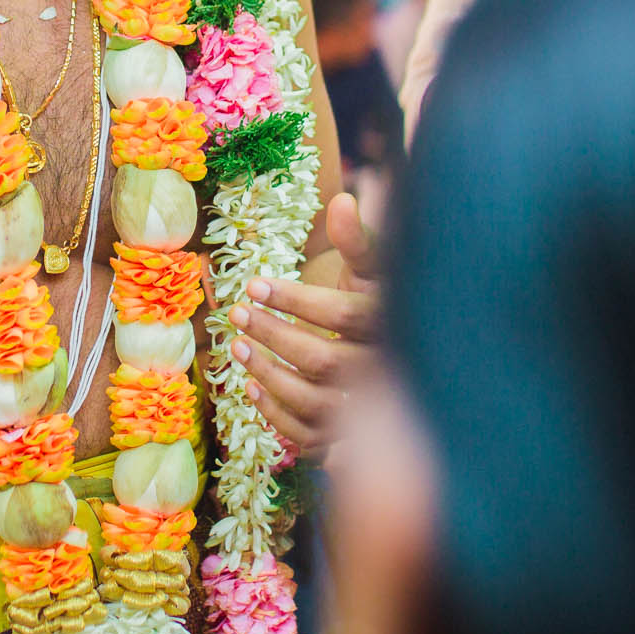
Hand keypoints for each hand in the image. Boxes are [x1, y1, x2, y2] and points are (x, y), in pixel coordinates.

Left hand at [229, 192, 381, 455]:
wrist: (399, 348)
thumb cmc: (377, 298)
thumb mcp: (373, 267)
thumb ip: (357, 238)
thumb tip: (343, 198)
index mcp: (391, 325)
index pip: (342, 316)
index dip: (296, 300)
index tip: (253, 283)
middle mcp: (384, 372)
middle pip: (325, 362)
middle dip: (273, 335)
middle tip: (237, 313)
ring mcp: (368, 409)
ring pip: (315, 402)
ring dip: (268, 374)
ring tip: (235, 346)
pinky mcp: (349, 435)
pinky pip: (309, 435)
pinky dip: (275, 415)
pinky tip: (250, 386)